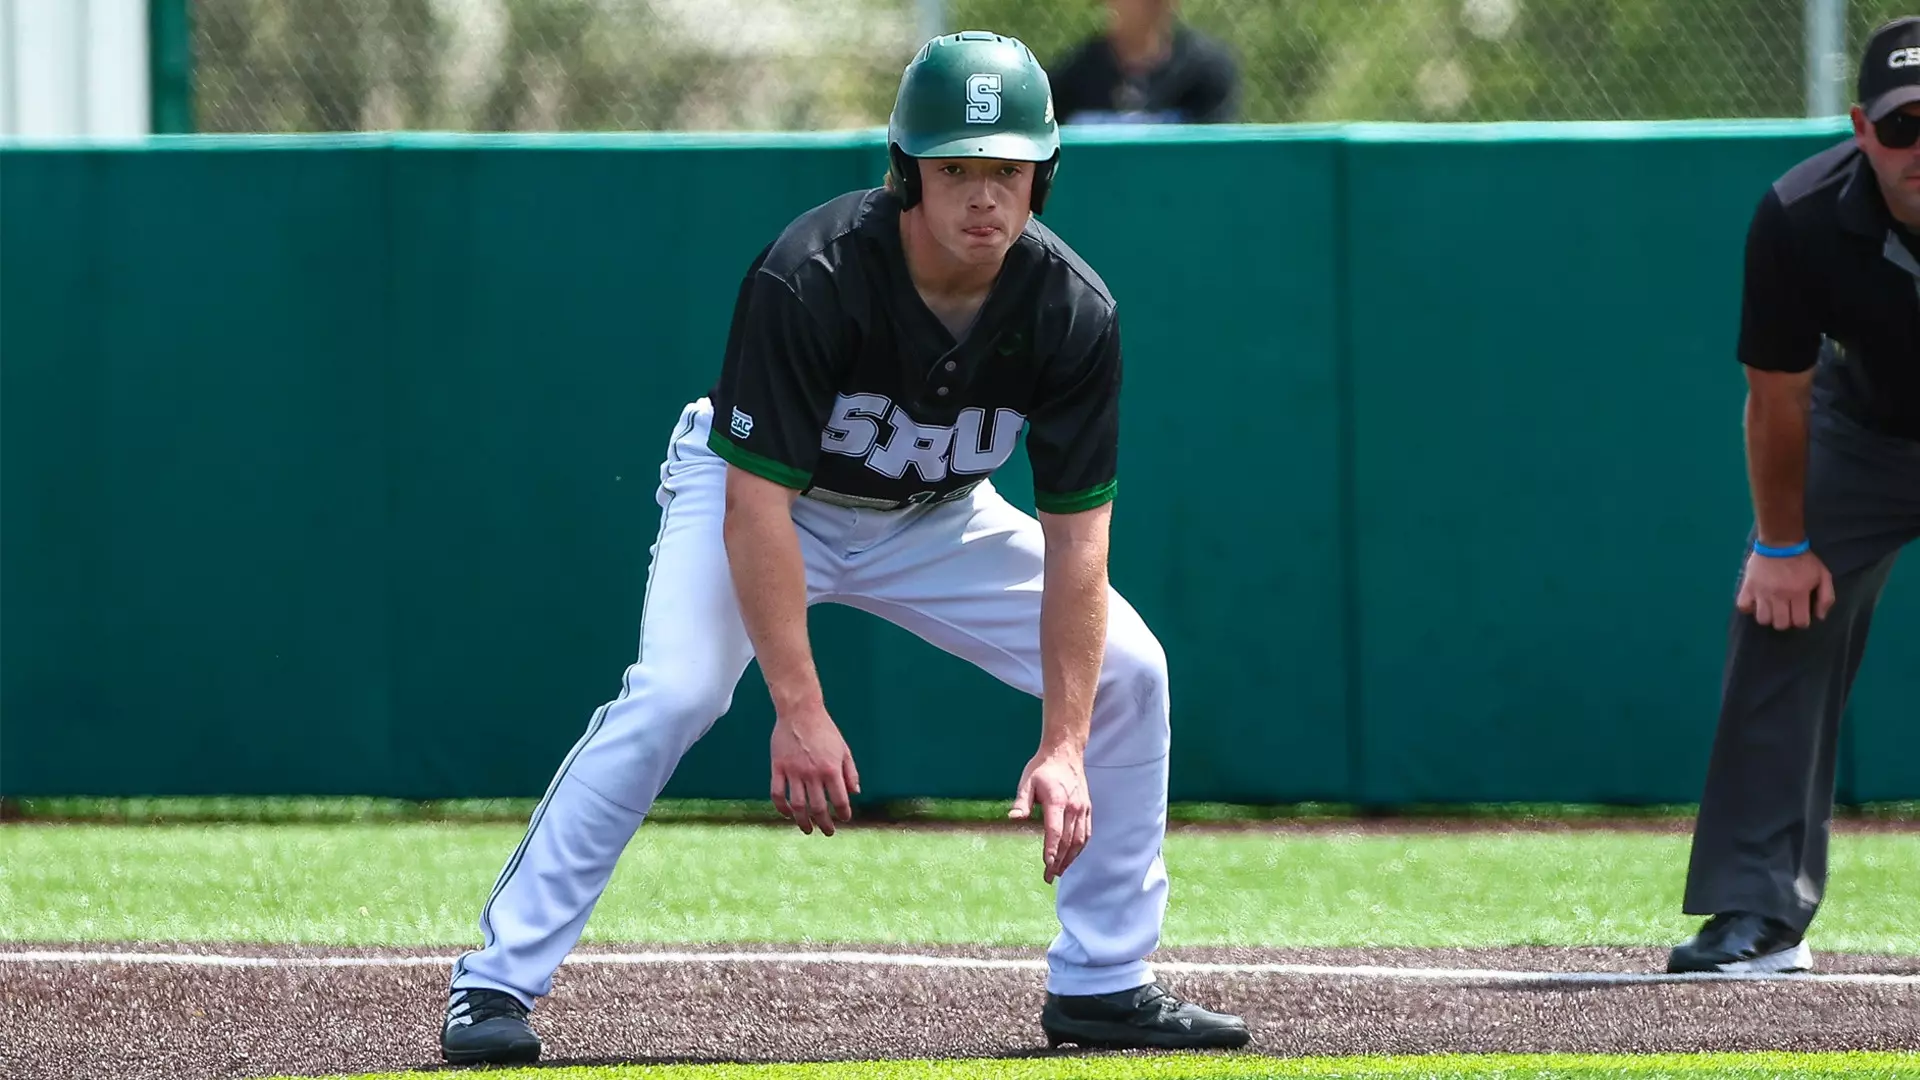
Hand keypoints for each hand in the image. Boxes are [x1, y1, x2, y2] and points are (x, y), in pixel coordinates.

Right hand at [769, 705, 859, 835]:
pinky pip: (777, 794)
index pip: (839, 800)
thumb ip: (850, 772)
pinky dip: (782, 808)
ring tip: (808, 829)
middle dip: (825, 824)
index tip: (845, 819)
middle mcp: (812, 773)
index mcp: (831, 769)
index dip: (844, 814)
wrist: (800, 711)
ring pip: (797, 806)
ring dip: (803, 822)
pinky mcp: (777, 768)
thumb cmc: (825, 730)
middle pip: (818, 808)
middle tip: (828, 832)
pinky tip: (788, 814)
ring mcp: (793, 771)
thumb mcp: (843, 749)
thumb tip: (854, 793)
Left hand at [1008, 745, 1090, 884]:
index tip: (1047, 865)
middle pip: (1068, 841)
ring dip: (1070, 859)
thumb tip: (1014, 818)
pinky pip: (1086, 833)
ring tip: (1060, 872)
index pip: (1055, 831)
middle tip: (1049, 877)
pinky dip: (1080, 848)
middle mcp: (1073, 807)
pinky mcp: (1087, 809)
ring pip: (1079, 840)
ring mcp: (1083, 809)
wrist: (1065, 753)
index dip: (1051, 850)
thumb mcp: (1027, 781)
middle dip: (1059, 861)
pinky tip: (1072, 857)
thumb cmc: (1042, 769)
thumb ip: (1021, 802)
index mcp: (1057, 801)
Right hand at [1737, 548, 1834, 629]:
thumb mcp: (1823, 575)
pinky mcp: (1748, 587)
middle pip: (1780, 624)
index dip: (1801, 621)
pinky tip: (1756, 603)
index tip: (1800, 614)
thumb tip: (1820, 616)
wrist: (1780, 542)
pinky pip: (1743, 606)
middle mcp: (1779, 595)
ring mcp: (1761, 592)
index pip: (1799, 622)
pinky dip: (1749, 608)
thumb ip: (1826, 597)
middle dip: (1785, 621)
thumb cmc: (1803, 560)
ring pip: (1762, 619)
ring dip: (1768, 616)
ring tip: (1771, 608)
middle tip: (1786, 611)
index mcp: (1799, 593)